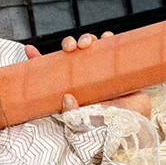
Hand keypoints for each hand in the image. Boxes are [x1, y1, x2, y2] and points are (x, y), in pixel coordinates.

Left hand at [19, 30, 154, 120]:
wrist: (136, 126)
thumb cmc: (109, 126)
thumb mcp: (86, 123)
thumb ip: (74, 114)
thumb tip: (66, 98)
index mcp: (73, 86)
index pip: (52, 71)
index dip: (39, 60)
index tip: (29, 50)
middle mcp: (85, 76)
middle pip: (73, 53)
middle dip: (68, 43)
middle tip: (69, 48)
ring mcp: (101, 69)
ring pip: (91, 46)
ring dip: (86, 38)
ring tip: (86, 44)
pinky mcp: (118, 66)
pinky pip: (112, 47)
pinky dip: (108, 39)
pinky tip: (106, 38)